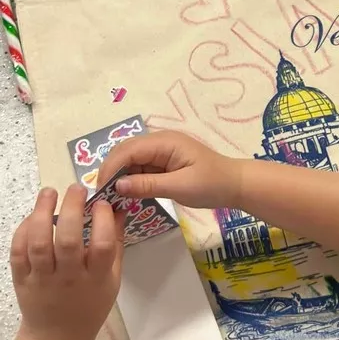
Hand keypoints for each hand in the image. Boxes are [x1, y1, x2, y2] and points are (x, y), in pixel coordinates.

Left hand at [11, 185, 122, 339]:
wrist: (58, 337)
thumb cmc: (90, 306)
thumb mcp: (113, 280)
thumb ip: (116, 245)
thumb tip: (118, 209)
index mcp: (96, 279)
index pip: (103, 245)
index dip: (103, 220)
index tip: (101, 203)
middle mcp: (69, 278)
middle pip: (68, 240)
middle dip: (72, 208)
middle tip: (76, 188)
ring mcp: (43, 279)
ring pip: (38, 243)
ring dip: (42, 213)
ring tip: (49, 192)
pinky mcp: (22, 279)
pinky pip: (19, 251)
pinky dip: (23, 230)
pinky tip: (33, 216)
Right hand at [96, 130, 241, 209]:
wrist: (236, 185)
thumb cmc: (212, 185)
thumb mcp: (180, 187)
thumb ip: (147, 185)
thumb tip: (117, 186)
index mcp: (164, 141)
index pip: (127, 150)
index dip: (110, 168)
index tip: (100, 190)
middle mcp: (159, 141)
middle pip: (125, 152)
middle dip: (111, 172)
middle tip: (102, 197)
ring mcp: (161, 151)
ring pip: (131, 160)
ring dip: (120, 177)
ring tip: (111, 198)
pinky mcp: (164, 162)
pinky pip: (141, 167)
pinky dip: (131, 180)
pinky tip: (126, 195)